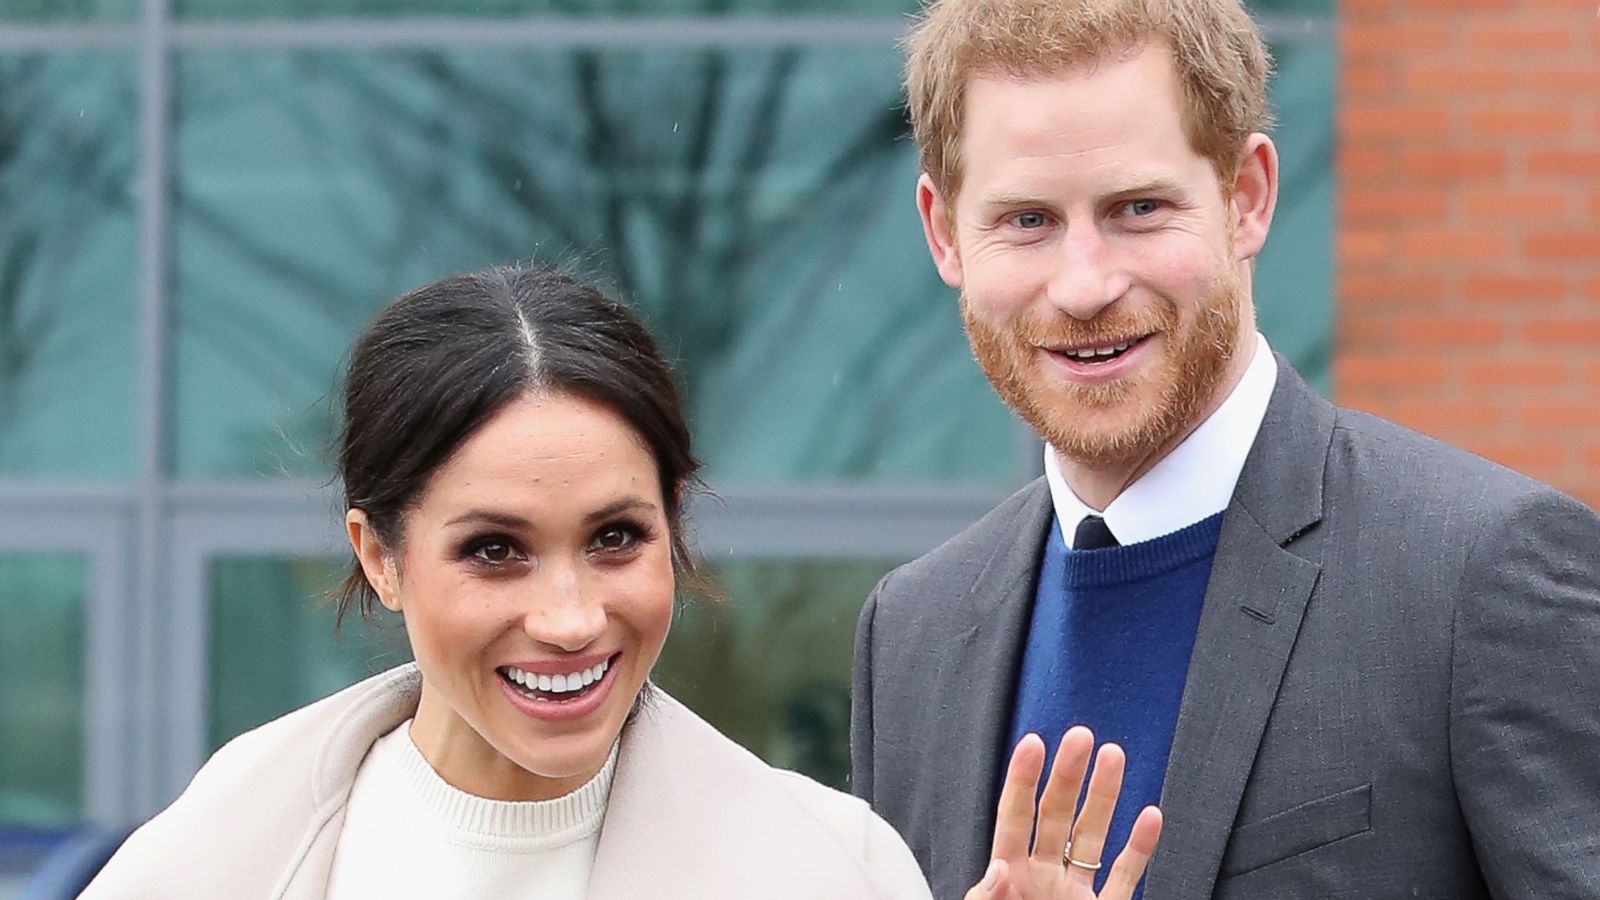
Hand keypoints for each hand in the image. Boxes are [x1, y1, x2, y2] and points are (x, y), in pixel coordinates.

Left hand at [963, 727, 1161, 899]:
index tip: (1033, 743)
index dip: (1023, 779)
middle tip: (1079, 737)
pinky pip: (1125, 876)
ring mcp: (1074, 894)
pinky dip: (1139, 848)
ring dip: (1104, 795)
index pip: (1015, 816)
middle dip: (1069, 773)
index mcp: (1011, 876)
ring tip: (1112, 754)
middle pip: (1056, 814)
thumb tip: (998, 868)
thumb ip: (987, 897)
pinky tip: (1149, 816)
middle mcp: (1043, 878)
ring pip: (1092, 835)